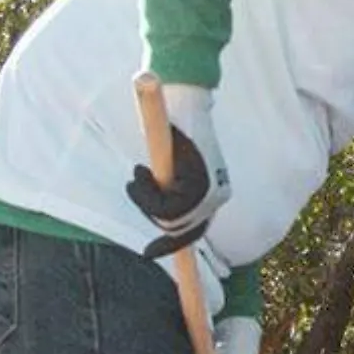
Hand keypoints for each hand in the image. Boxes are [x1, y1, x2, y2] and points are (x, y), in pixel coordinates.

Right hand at [126, 82, 229, 256]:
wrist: (185, 100)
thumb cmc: (175, 130)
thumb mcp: (173, 166)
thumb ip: (171, 190)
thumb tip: (163, 220)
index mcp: (214, 194)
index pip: (195, 230)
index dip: (172, 245)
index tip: (149, 253)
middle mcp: (217, 197)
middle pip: (179, 230)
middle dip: (150, 212)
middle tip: (136, 182)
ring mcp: (211, 191)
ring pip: (170, 221)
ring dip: (144, 201)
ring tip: (138, 174)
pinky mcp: (199, 182)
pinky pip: (167, 208)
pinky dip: (146, 195)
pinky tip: (141, 172)